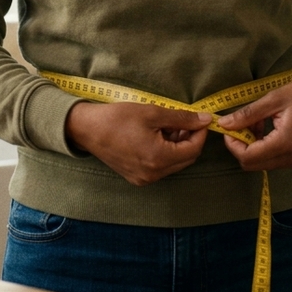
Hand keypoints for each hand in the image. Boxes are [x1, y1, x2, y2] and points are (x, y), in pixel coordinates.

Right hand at [65, 101, 212, 185]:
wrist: (88, 129)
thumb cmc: (118, 118)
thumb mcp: (152, 113)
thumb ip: (181, 118)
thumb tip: (204, 119)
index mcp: (158, 158)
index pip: (193, 150)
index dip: (200, 133)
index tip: (199, 118)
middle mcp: (153, 174)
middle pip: (186, 159)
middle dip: (189, 139)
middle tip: (184, 121)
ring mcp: (144, 178)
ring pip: (174, 164)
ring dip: (177, 146)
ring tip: (167, 126)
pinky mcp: (137, 178)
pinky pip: (161, 167)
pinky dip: (165, 153)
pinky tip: (156, 136)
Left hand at [218, 72, 291, 170]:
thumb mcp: (275, 99)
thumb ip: (248, 114)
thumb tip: (224, 124)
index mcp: (285, 143)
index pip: (247, 157)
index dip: (232, 144)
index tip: (229, 127)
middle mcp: (290, 158)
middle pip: (252, 164)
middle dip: (241, 146)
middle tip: (243, 123)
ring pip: (261, 163)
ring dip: (252, 146)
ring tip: (258, 122)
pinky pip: (272, 160)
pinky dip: (263, 147)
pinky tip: (267, 128)